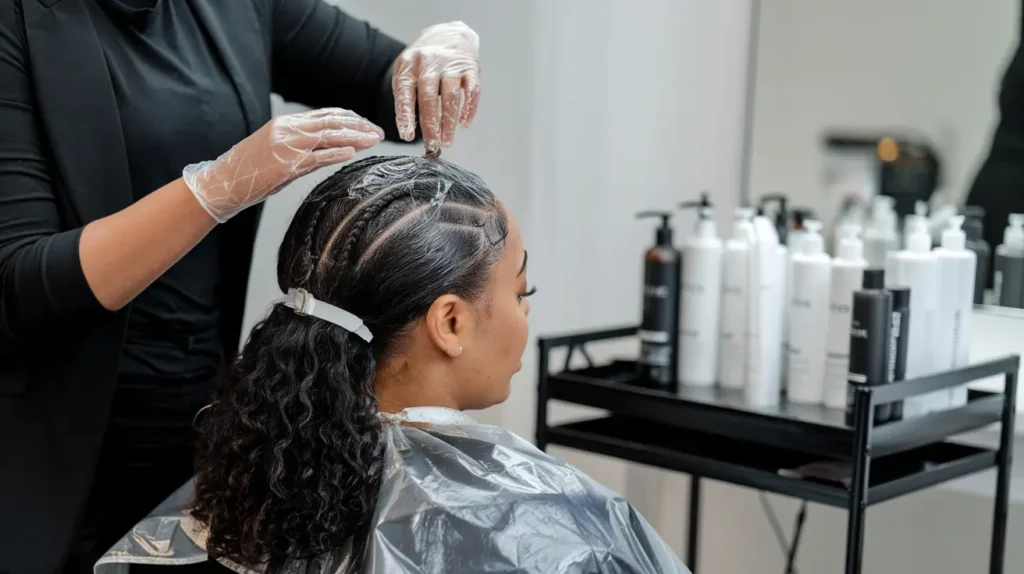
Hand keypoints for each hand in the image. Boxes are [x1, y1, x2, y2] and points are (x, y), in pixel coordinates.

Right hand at [183, 109, 383, 221]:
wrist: (224, 182)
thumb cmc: (249, 170)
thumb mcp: (276, 149)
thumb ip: (302, 145)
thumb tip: (331, 148)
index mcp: (285, 123)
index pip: (324, 114)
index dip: (348, 117)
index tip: (365, 122)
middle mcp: (287, 130)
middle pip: (331, 122)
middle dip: (359, 126)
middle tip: (378, 131)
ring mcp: (287, 147)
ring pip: (329, 136)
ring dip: (355, 137)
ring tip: (373, 140)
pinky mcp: (287, 166)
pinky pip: (318, 157)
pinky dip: (337, 153)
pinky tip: (353, 152)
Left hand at [393, 21, 480, 151]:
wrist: (448, 34)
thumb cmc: (423, 62)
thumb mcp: (406, 72)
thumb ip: (404, 96)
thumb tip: (407, 130)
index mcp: (409, 65)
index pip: (406, 92)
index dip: (406, 115)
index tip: (407, 136)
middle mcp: (429, 63)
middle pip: (429, 97)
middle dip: (431, 124)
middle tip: (432, 145)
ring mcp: (451, 65)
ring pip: (451, 96)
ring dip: (449, 121)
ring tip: (447, 140)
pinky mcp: (470, 68)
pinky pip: (472, 90)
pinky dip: (469, 108)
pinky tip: (464, 123)